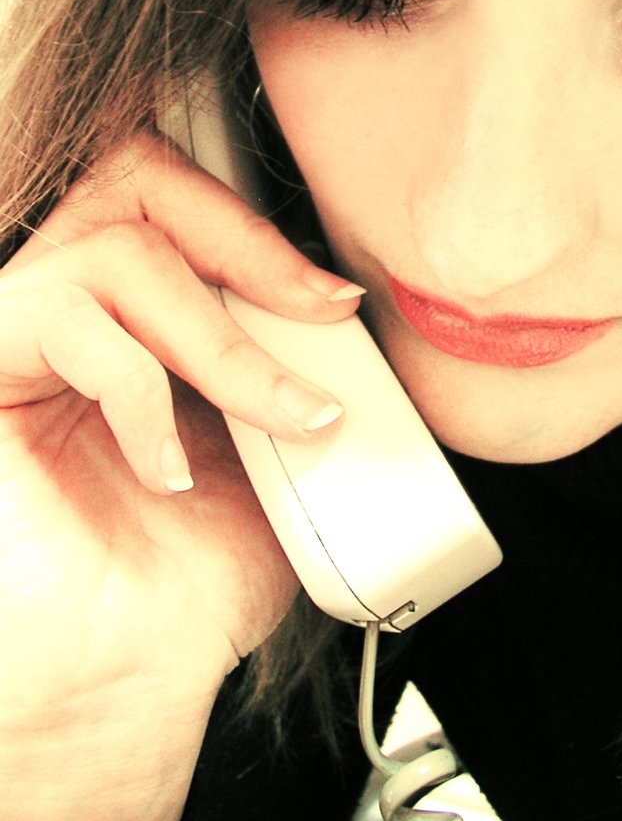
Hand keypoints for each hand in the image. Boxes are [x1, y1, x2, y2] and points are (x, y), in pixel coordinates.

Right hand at [0, 133, 361, 813]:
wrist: (126, 674)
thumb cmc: (192, 572)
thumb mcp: (272, 448)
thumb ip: (295, 372)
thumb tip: (351, 322)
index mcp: (141, 312)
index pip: (176, 201)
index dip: (257, 229)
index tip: (334, 299)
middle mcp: (73, 307)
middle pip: (136, 184)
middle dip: (247, 247)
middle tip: (320, 312)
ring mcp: (21, 332)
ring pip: (116, 254)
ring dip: (221, 341)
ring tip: (278, 420)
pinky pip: (63, 322)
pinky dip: (143, 392)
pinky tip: (166, 468)